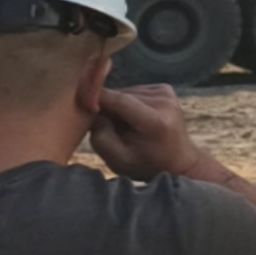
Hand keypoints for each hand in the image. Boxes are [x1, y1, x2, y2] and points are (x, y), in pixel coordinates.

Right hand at [84, 79, 221, 185]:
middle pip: (120, 95)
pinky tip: (133, 120)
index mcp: (155, 121)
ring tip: (124, 127)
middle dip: (106, 108)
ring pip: (125, 92)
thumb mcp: (118, 160)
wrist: (179, 161)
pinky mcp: (165, 89)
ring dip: (117, 107)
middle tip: (105, 128)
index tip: (76, 98)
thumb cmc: (146, 164)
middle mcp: (164, 102)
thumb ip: (101, 136)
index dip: (96, 97)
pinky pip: (133, 92)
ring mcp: (167, 93)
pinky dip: (127, 104)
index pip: (119, 100)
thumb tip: (92, 108)